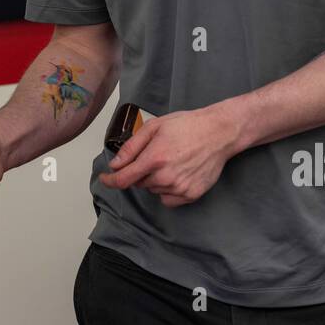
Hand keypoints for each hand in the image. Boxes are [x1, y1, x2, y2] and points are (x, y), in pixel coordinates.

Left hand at [96, 108, 237, 207]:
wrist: (219, 132)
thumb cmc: (187, 125)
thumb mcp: (155, 127)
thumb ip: (132, 147)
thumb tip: (115, 164)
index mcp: (154, 158)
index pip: (123, 179)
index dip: (110, 180)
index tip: (105, 178)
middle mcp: (165, 177)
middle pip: (139, 183)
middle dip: (140, 172)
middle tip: (155, 155)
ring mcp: (179, 188)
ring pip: (154, 190)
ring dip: (155, 180)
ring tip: (172, 161)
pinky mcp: (191, 195)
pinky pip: (168, 199)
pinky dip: (167, 190)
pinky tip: (178, 174)